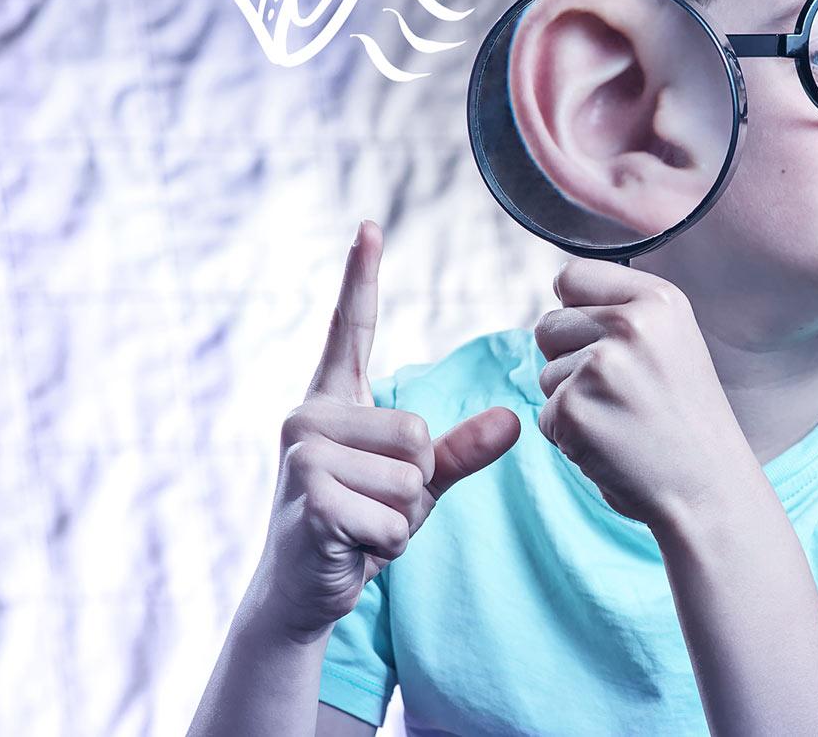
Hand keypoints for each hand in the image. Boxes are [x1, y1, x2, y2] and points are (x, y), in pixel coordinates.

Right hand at [252, 219, 521, 642]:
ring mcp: (303, 456)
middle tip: (375, 506)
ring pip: (409, 477)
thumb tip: (514, 419)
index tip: (369, 226)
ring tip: (362, 526)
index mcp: (333, 402)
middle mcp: (308, 416)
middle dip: (415, 483)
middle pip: (416, 430)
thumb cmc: (358, 526)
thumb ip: (460, 450)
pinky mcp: (310, 499)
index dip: (362, 278)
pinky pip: (393, 518)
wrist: (302, 592)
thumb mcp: (417, 485)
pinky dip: (388, 545)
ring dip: (400, 519)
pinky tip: (353, 548)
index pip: (350, 330)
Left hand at [534, 258, 739, 528]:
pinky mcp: (574, 411)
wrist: (710, 491)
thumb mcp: (672, 341)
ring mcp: (600, 368)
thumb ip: (621, 308)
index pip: (571, 276)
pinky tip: (611, 445)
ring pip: (545, 373)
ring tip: (622, 420)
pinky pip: (545, 415)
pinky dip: (569, 436)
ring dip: (571, 400)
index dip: (576, 312)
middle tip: (620, 392)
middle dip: (568, 359)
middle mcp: (630, 325)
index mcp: (658, 300)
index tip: (606, 342)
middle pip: (548, 325)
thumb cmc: (685, 418)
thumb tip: (560, 285)